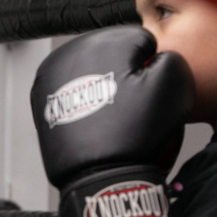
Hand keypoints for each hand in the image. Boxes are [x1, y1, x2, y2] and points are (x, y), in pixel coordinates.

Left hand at [30, 26, 193, 216]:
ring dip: (102, 88)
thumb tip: (152, 56)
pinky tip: (93, 122)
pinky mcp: (41, 100)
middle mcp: (69, 52)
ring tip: (112, 116)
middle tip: (130, 106)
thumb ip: (169, 54)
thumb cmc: (136, 134)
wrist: (99, 177)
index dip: (151, 68)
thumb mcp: (175, 83)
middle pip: (110, 55)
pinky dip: (83, 103)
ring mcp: (50, 76)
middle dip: (123, 75)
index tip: (147, 91)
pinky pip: (71, 93)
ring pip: (90, 73)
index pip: (140, 41)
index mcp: (102, 40)